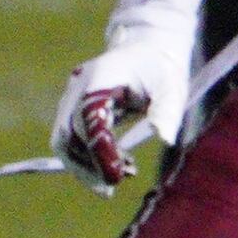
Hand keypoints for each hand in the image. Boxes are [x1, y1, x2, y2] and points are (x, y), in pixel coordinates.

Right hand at [46, 28, 196, 194]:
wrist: (147, 50)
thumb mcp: (172, 87)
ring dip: (86, 164)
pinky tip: (119, 166)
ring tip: (123, 175)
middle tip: (111, 188)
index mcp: (100, 77)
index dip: (99, 148)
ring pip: (65, 140)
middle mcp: (78, 88)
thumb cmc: (161, 68)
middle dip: (86, 164)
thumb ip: (167, 111)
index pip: (88, 117)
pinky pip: (73, 138)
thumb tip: (164, 139)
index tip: (116, 175)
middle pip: (67, 133)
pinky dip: (89, 156)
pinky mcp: (75, 109)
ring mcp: (72, 98)